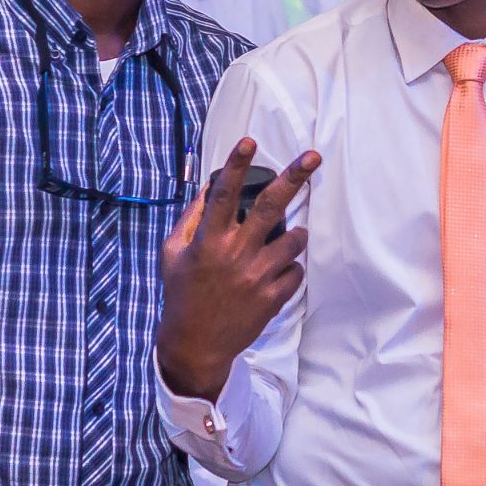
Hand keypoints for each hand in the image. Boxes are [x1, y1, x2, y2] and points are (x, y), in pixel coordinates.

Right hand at [157, 138, 318, 399]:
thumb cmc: (182, 293)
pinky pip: (296, 271)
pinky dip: (290, 268)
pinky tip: (274, 274)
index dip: (236, 165)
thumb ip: (190, 219)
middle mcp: (235, 254)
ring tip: (286, 238)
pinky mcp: (273, 297)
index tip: (249, 141)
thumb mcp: (172, 253)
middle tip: (313, 156)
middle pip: (271, 206)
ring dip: (295, 234)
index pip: (222, 194)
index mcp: (207, 241)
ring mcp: (257, 276)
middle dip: (294, 177)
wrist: (196, 343)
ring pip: (294, 240)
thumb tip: (208, 187)